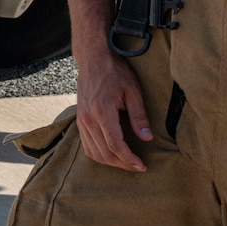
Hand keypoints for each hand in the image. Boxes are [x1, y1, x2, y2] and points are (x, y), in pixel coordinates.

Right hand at [73, 48, 151, 170]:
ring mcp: (81, 120)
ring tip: (127, 163)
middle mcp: (88, 119)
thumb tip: (147, 138)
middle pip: (104, 153)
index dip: (129, 159)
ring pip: (94, 153)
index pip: (115, 145)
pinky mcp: (79, 120)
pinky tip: (112, 155)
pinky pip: (87, 146)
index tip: (141, 165)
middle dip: (122, 164)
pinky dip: (99, 155)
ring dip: (111, 162)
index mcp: (102, 111)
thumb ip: (139, 116)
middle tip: (137, 166)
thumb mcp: (132, 91)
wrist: (93, 59)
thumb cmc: (115, 71)